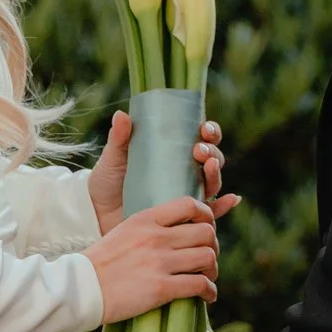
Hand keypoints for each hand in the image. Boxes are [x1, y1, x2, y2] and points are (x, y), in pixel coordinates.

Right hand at [82, 197, 215, 321]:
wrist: (79, 288)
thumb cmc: (100, 264)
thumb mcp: (124, 232)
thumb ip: (149, 228)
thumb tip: (176, 233)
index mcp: (145, 219)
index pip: (190, 204)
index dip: (206, 215)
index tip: (206, 227)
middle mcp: (156, 237)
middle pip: (205, 232)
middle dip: (212, 245)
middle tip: (208, 257)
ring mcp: (159, 261)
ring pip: (207, 257)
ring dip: (213, 269)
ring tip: (207, 276)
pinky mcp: (161, 287)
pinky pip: (200, 284)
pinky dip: (209, 291)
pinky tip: (207, 296)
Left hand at [89, 113, 240, 234]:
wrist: (99, 214)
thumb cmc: (109, 181)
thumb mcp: (114, 158)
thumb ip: (120, 138)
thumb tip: (121, 115)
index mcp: (173, 151)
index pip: (201, 137)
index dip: (209, 131)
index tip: (203, 128)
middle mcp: (185, 171)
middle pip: (212, 158)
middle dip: (212, 151)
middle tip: (198, 150)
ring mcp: (186, 193)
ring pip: (213, 181)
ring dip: (216, 173)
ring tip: (208, 166)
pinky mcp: (185, 216)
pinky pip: (211, 211)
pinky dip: (224, 205)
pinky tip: (232, 199)